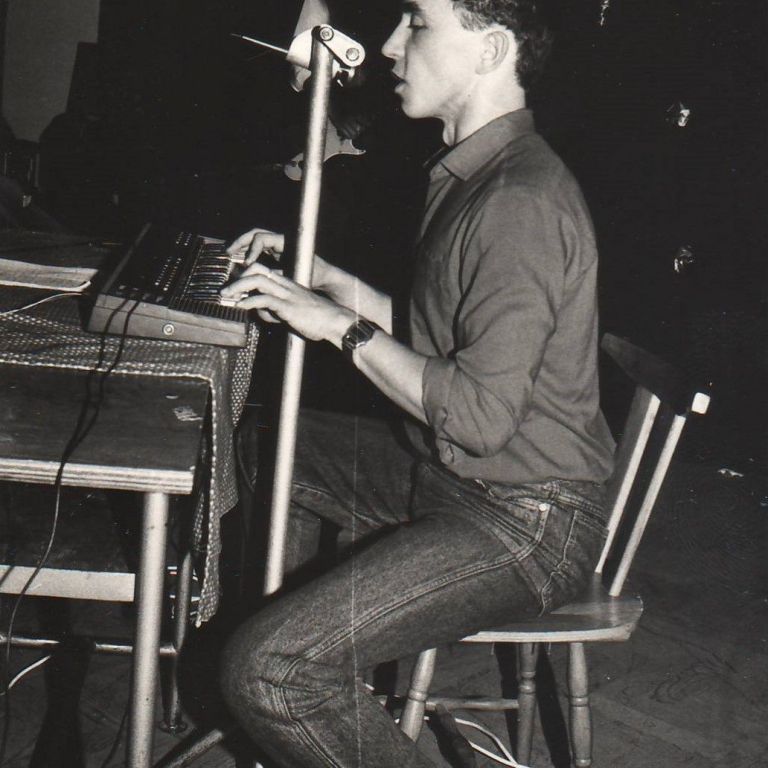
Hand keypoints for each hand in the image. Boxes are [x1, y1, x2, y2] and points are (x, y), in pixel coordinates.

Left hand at [221, 264, 353, 344]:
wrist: (336, 322)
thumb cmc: (317, 319)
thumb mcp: (292, 313)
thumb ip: (275, 311)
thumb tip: (261, 313)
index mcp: (287, 285)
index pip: (262, 270)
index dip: (245, 274)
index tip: (234, 285)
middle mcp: (285, 286)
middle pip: (257, 270)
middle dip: (238, 277)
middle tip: (225, 290)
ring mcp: (286, 294)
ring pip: (257, 280)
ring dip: (238, 287)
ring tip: (227, 296)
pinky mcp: (288, 306)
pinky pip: (264, 299)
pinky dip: (249, 302)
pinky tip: (242, 307)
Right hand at [226, 227, 333, 290]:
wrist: (324, 276)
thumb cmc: (313, 275)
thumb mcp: (295, 276)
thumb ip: (278, 276)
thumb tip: (260, 277)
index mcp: (286, 242)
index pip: (262, 239)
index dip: (252, 250)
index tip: (247, 263)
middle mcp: (281, 240)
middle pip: (255, 233)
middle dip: (240, 241)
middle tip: (228, 251)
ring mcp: (278, 245)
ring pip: (255, 239)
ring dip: (241, 245)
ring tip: (229, 254)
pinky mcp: (275, 252)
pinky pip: (258, 248)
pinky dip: (247, 252)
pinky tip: (238, 262)